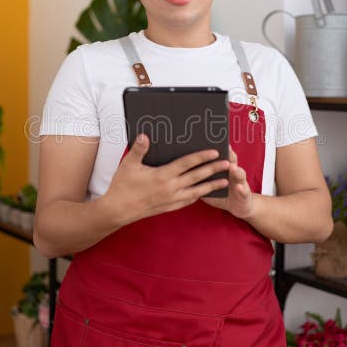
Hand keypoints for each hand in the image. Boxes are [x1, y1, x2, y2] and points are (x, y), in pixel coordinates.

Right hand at [102, 134, 229, 224]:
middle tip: (228, 164)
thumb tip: (145, 136)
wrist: (118, 210)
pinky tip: (202, 193)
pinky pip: (187, 201)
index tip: (215, 152)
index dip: (202, 157)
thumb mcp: (129, 164)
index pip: (187, 164)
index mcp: (162, 176)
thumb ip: (139, 149)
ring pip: (196, 191)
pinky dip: (197, 196)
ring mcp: (171, 199)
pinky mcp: (168, 207)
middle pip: (197, 177)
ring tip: (224, 181)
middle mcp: (170, 188)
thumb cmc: (122, 186)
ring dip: (211, 185)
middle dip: (213, 170)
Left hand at [202, 147, 256, 218]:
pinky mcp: (245, 194)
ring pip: (240, 174)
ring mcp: (241, 182)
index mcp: (224, 169)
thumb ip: (201, 174)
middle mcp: (234, 172)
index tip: (210, 140)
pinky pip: (244, 191)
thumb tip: (184, 166)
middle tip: (225, 147)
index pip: (220, 156)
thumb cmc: (220, 193)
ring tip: (232, 167)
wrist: (238, 206)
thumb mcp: (210, 183)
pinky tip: (239, 187)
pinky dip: (242, 189)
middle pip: (232, 161)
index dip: (216, 149)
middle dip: (228, 154)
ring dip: (236, 170)